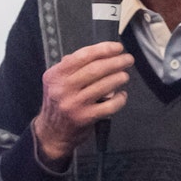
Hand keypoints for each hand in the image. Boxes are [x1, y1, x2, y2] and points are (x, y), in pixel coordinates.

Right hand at [34, 41, 132, 163]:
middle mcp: (63, 88)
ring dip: (119, 78)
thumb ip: (71, 67)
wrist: (51, 133)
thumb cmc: (58, 104)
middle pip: (95, 69)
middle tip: (128, 60)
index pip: (82, 56)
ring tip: (125, 76)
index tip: (117, 48)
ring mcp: (74, 104)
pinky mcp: (85, 118)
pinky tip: (121, 96)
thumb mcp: (56, 82)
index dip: (103, 49)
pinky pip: (109, 105)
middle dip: (116, 62)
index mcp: (56, 75)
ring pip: (104, 86)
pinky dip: (119, 99)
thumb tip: (98, 54)